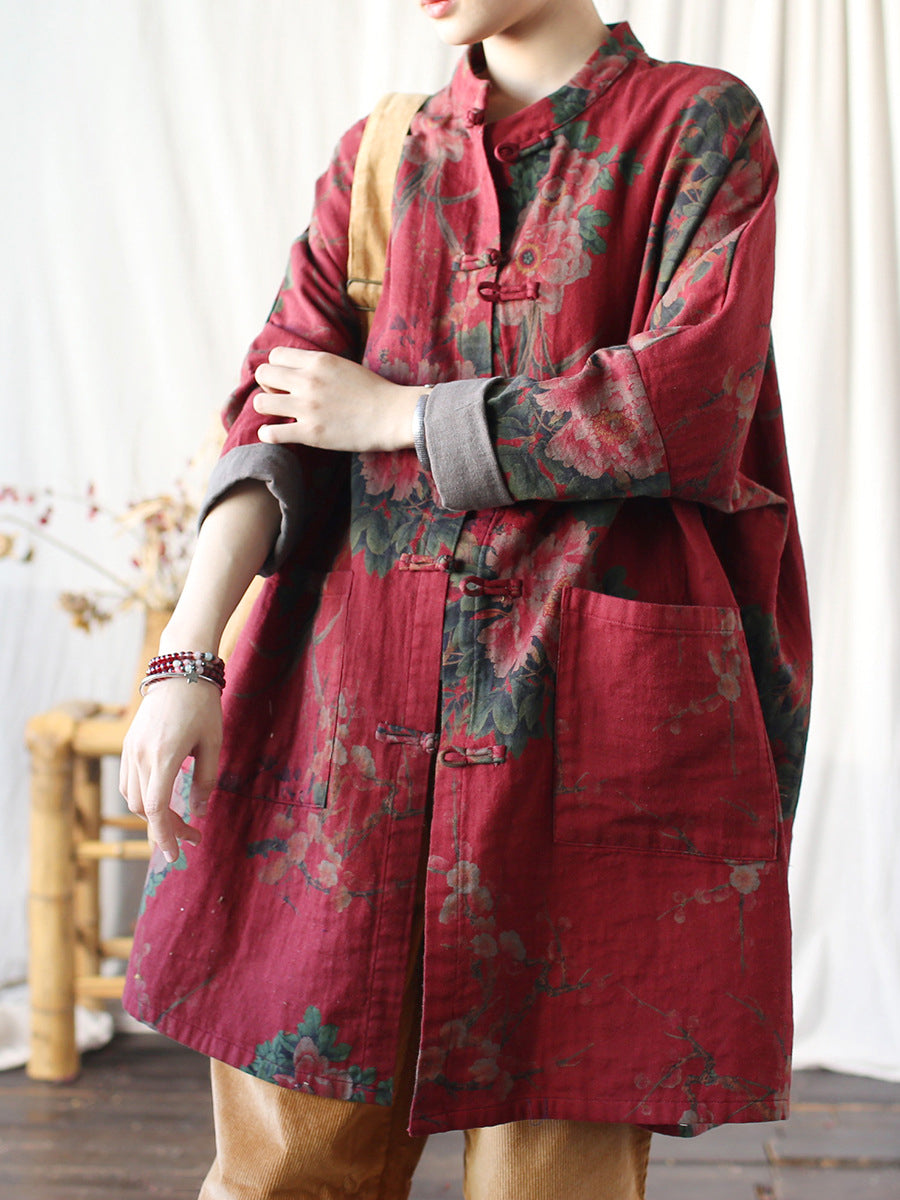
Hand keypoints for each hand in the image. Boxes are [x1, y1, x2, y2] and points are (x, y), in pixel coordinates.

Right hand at [119, 679, 222, 863]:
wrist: (179, 669)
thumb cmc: (202, 705)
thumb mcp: (212, 744)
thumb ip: (205, 781)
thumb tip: (198, 813)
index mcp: (164, 757)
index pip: (157, 809)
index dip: (166, 836)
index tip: (178, 854)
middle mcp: (140, 756)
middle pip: (144, 809)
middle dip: (167, 829)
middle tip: (193, 836)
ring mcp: (130, 750)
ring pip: (133, 798)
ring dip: (153, 815)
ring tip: (180, 820)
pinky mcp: (127, 744)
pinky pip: (128, 782)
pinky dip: (143, 798)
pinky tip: (163, 799)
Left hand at [253, 347, 420, 451]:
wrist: (394, 415)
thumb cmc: (373, 392)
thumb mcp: (342, 366)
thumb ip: (318, 366)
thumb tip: (297, 371)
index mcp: (318, 361)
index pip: (275, 356)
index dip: (277, 369)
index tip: (286, 381)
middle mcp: (308, 381)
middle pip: (263, 374)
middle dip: (268, 386)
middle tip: (281, 398)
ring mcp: (307, 407)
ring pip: (261, 403)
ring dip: (267, 410)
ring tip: (280, 416)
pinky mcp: (310, 433)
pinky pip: (271, 433)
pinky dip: (268, 434)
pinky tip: (275, 434)